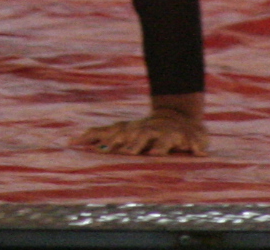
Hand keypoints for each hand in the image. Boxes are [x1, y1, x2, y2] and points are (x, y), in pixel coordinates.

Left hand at [75, 101, 207, 155]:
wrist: (179, 116)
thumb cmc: (144, 129)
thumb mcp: (122, 130)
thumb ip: (99, 135)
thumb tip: (70, 140)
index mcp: (136, 130)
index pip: (121, 134)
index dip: (113, 141)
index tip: (103, 149)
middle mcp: (152, 131)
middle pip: (142, 135)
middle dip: (136, 143)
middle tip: (128, 152)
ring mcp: (170, 134)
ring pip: (166, 140)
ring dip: (161, 146)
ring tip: (156, 154)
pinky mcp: (191, 138)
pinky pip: (196, 142)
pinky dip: (197, 146)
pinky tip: (198, 153)